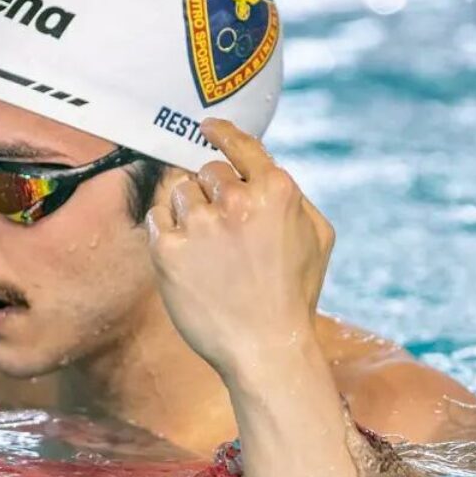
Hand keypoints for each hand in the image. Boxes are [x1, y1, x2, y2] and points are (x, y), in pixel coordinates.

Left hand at [145, 118, 335, 382]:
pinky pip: (157, 219)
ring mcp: (201, 225)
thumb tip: (263, 169)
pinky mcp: (169, 251)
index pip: (241, 146)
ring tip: (208, 249)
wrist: (266, 349)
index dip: (221, 134)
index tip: (206, 128)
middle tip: (223, 230)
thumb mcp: (318, 236)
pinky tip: (186, 257)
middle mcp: (237, 202)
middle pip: (207, 172)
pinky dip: (167, 232)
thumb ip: (292, 195)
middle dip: (212, 193)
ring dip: (189, 212)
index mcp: (277, 192)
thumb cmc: (294, 294)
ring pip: (180, 192)